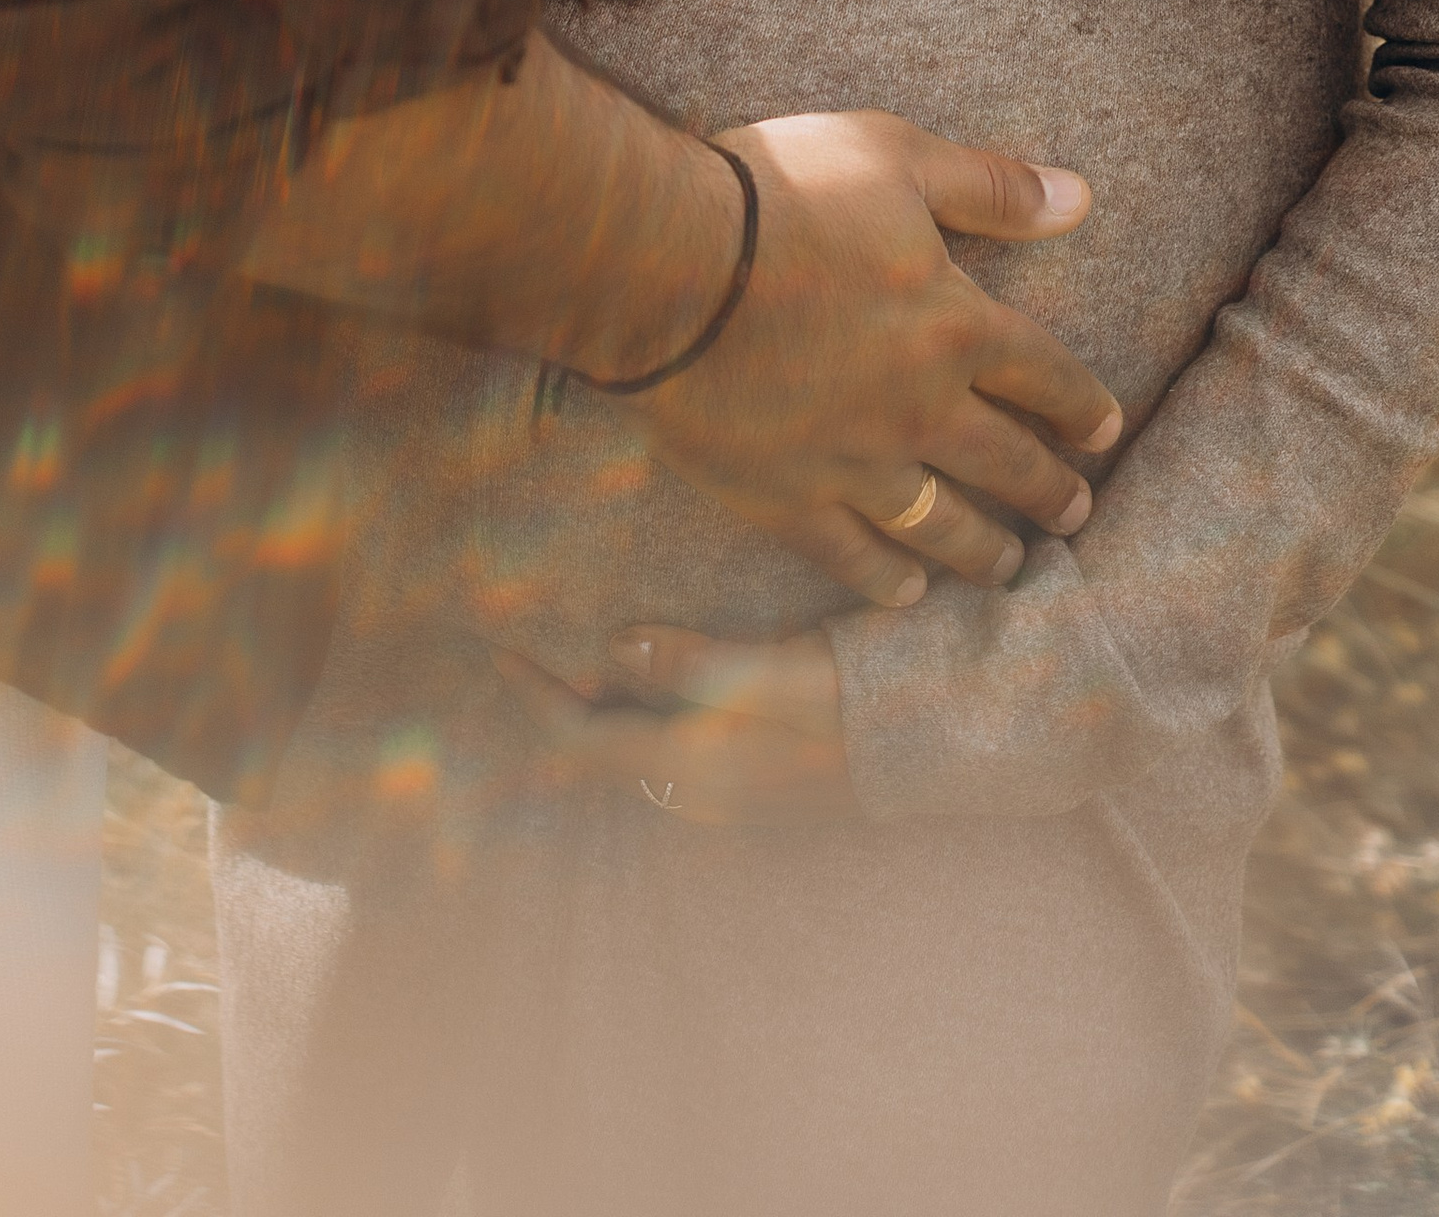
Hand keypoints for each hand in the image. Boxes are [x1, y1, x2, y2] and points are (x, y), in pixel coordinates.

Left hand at [491, 626, 853, 828]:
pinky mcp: (755, 780)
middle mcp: (701, 790)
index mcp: (694, 764)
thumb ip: (695, 663)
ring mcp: (730, 793)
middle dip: (560, 705)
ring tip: (576, 658)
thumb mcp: (778, 673)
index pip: (583, 740)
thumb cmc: (861, 706)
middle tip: (528, 648)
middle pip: (601, 753)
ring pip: (635, 755)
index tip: (498, 651)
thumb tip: (612, 646)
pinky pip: (668, 753)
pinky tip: (651, 681)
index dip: (535, 698)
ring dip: (598, 713)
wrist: (940, 753)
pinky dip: (639, 717)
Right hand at [637, 113, 1116, 610]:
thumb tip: (1082, 198)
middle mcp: (920, 408)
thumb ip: (991, 188)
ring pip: (940, 522)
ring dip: (982, 549)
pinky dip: (884, 579)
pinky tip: (906, 591)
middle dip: (1049, 489)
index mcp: (955, 326)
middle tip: (1077, 515)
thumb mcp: (897, 160)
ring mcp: (854, 463)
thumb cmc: (780, 195)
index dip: (1082, 406)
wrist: (665, 264)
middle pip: (1005, 462)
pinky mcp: (786, 498)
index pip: (1044, 375)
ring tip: (1008, 569)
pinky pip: (850, 555)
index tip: (1105, 433)